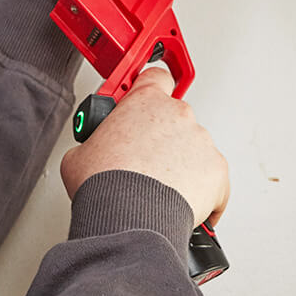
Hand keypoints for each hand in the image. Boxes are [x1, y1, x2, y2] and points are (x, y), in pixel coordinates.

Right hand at [60, 66, 229, 228]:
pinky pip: (213, 179)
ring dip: (182, 165)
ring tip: (160, 190)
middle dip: (163, 138)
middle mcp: (178, 114)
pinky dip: (202, 191)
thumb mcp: (79, 155)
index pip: (156, 78)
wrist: (128, 217)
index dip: (152, 88)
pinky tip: (184, 204)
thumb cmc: (105, 185)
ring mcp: (201, 141)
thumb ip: (93, 142)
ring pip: (195, 149)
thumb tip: (90, 153)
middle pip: (175, 118)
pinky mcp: (217, 169)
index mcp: (145, 101)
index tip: (150, 97)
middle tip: (146, 161)